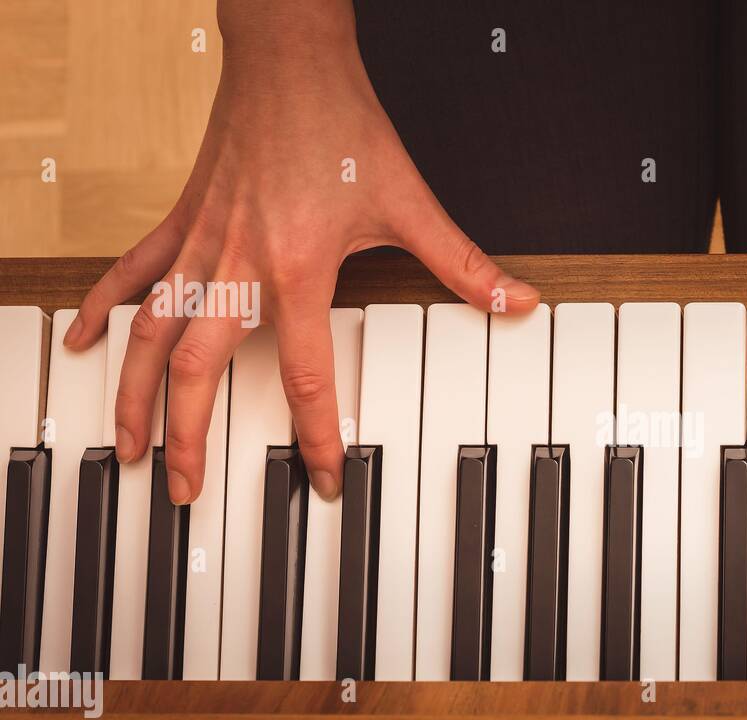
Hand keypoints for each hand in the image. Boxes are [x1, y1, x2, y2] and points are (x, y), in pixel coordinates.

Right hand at [66, 0, 537, 503]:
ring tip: (126, 445)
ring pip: (151, 334)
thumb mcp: (410, 201)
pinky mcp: (181, 222)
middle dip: (191, 438)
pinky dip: (106, 308)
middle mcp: (237, 266)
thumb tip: (518, 301)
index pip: (303, 375)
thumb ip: (463, 264)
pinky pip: (131, 273)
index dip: (314, 435)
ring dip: (134, 394)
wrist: (290, 61)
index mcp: (297, 269)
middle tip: (186, 489)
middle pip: (200, 371)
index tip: (320, 479)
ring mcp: (200, 246)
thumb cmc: (341, 125)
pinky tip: (86, 341)